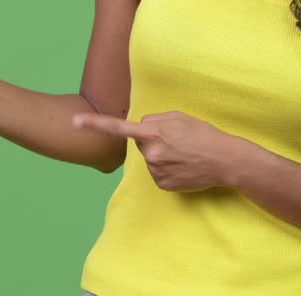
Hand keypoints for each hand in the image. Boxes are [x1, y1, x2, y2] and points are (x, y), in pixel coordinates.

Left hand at [71, 110, 241, 191]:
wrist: (225, 160)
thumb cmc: (203, 135)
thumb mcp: (178, 117)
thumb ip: (153, 119)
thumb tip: (141, 127)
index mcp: (153, 133)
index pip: (118, 127)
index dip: (95, 124)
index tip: (75, 121)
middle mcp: (151, 153)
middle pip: (140, 141)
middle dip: (152, 138)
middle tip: (176, 140)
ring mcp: (156, 171)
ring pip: (149, 158)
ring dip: (161, 154)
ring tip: (183, 153)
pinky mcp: (162, 184)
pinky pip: (158, 172)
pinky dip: (167, 168)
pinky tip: (183, 166)